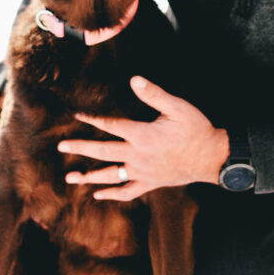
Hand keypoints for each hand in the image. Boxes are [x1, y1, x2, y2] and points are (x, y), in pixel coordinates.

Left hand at [57, 75, 229, 200]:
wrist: (212, 158)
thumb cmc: (196, 129)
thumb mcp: (177, 107)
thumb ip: (154, 94)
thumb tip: (134, 80)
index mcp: (142, 135)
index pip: (111, 125)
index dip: (92, 118)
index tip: (75, 114)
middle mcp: (138, 156)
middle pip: (103, 151)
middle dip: (81, 148)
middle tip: (61, 146)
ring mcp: (143, 172)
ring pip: (110, 176)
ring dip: (89, 176)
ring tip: (70, 177)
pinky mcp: (150, 183)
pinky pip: (127, 191)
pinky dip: (112, 194)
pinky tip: (98, 195)